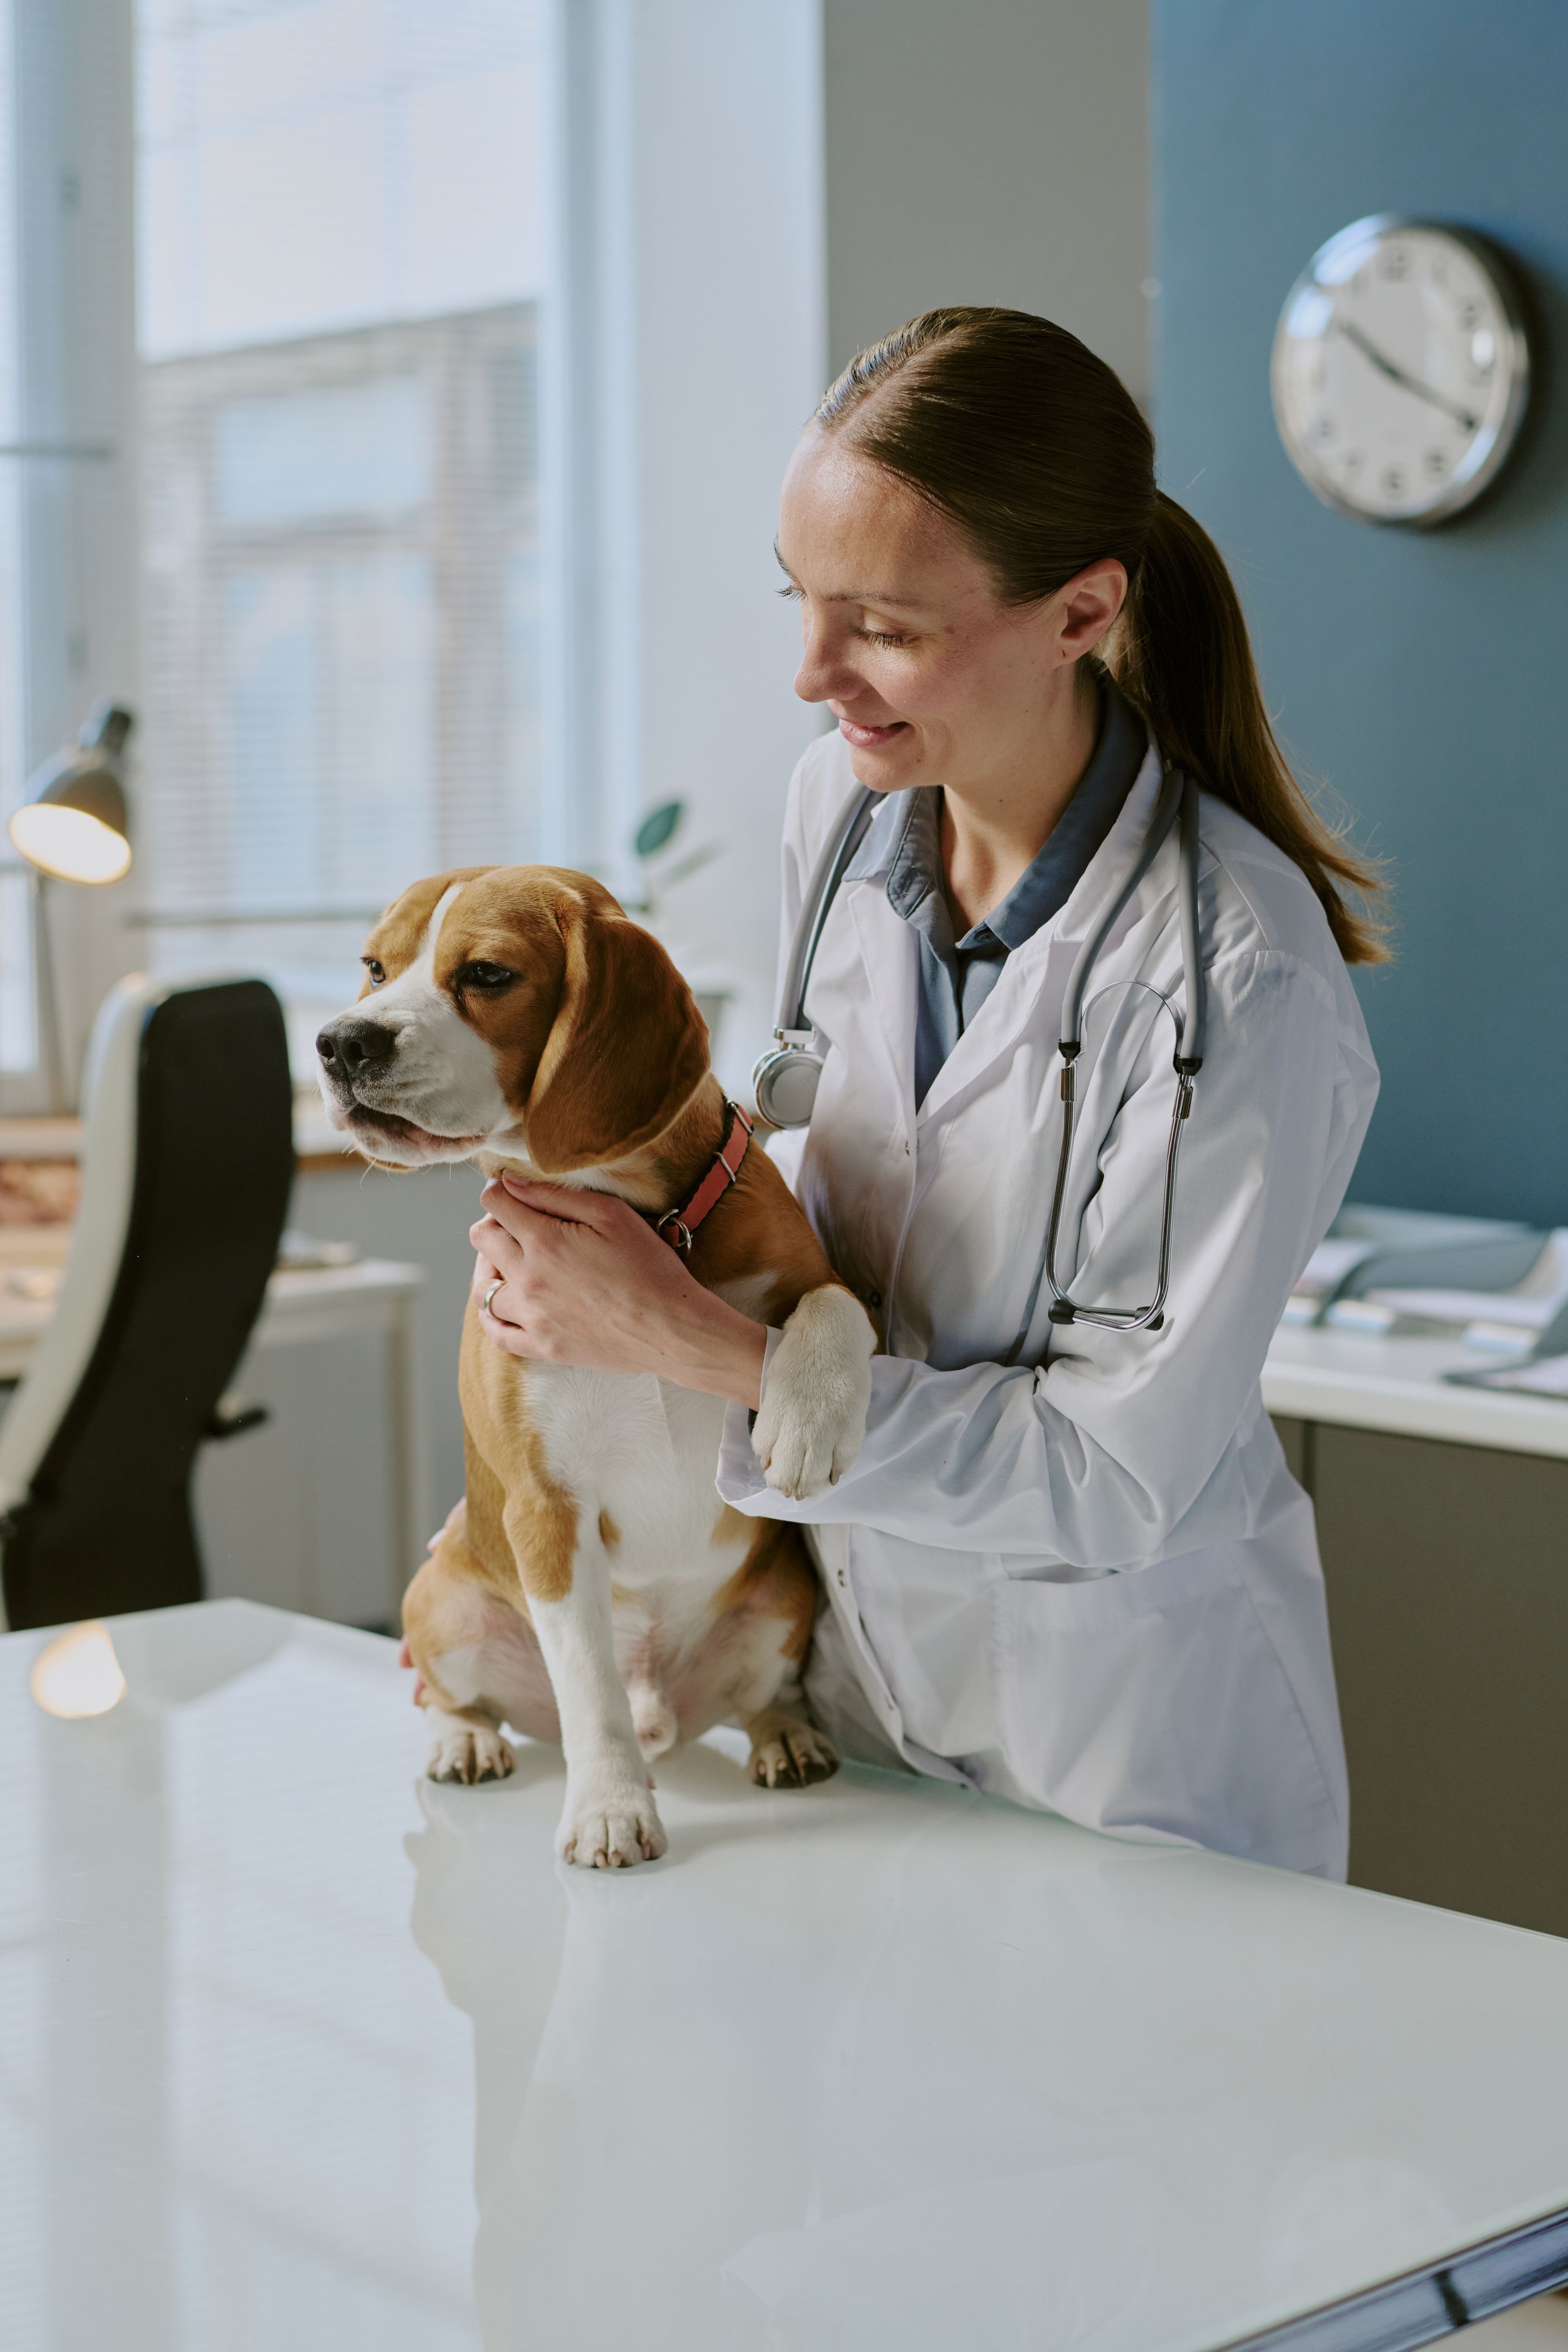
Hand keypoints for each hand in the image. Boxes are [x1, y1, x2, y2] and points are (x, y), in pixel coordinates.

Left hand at [471, 1176, 766, 1407]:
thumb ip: (555, 1195)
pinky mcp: (543, 1347)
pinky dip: (491, 1316)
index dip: (501, 1191)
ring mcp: (532, 1318)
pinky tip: (503, 1304)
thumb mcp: (611, 1214)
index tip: (514, 1193)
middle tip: (521, 1224)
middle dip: (496, 1223)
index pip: (494, 1204)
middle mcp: (528, 1280)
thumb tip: (509, 1182)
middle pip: (482, 1240)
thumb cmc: (650, 1267)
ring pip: (483, 1288)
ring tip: (511, 1263)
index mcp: (544, 1242)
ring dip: (491, 1268)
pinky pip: (497, 1334)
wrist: (672, 1329)